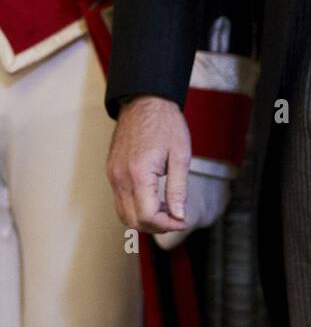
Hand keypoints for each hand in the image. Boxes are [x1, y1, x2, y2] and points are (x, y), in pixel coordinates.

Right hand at [107, 95, 190, 234]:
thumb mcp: (180, 155)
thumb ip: (178, 189)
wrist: (145, 100)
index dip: (168, 225)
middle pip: (133, 220)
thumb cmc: (165, 124)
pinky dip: (135, 208)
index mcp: (138, 174)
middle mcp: (120, 178)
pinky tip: (154, 199)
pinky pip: (119, 200)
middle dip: (157, 226)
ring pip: (123, 214)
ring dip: (144, 219)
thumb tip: (179, 216)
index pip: (148, 216)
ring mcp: (112, 175)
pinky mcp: (111, 171)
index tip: (184, 220)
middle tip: (177, 218)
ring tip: (167, 209)